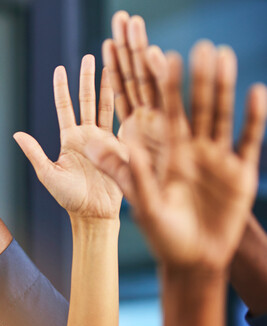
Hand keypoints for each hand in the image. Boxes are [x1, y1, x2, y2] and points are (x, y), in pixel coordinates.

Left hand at [14, 55, 123, 219]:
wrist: (94, 214)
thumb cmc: (69, 198)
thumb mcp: (48, 174)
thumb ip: (34, 152)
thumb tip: (16, 133)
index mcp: (69, 139)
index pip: (64, 107)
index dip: (62, 88)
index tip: (60, 68)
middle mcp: (87, 135)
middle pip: (86, 100)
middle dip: (87, 78)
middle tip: (89, 55)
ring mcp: (106, 139)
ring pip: (106, 106)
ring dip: (108, 85)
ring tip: (111, 63)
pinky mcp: (122, 147)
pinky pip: (123, 122)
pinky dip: (126, 104)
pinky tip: (130, 87)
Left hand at [87, 43, 266, 270]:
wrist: (192, 260)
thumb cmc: (161, 234)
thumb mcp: (141, 203)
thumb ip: (125, 174)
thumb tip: (95, 146)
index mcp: (161, 152)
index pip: (156, 110)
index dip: (153, 83)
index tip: (148, 52)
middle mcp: (189, 148)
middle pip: (190, 105)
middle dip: (191, 77)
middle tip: (195, 44)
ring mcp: (216, 157)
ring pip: (219, 114)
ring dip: (220, 87)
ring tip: (222, 56)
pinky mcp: (240, 171)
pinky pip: (249, 139)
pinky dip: (253, 117)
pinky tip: (256, 92)